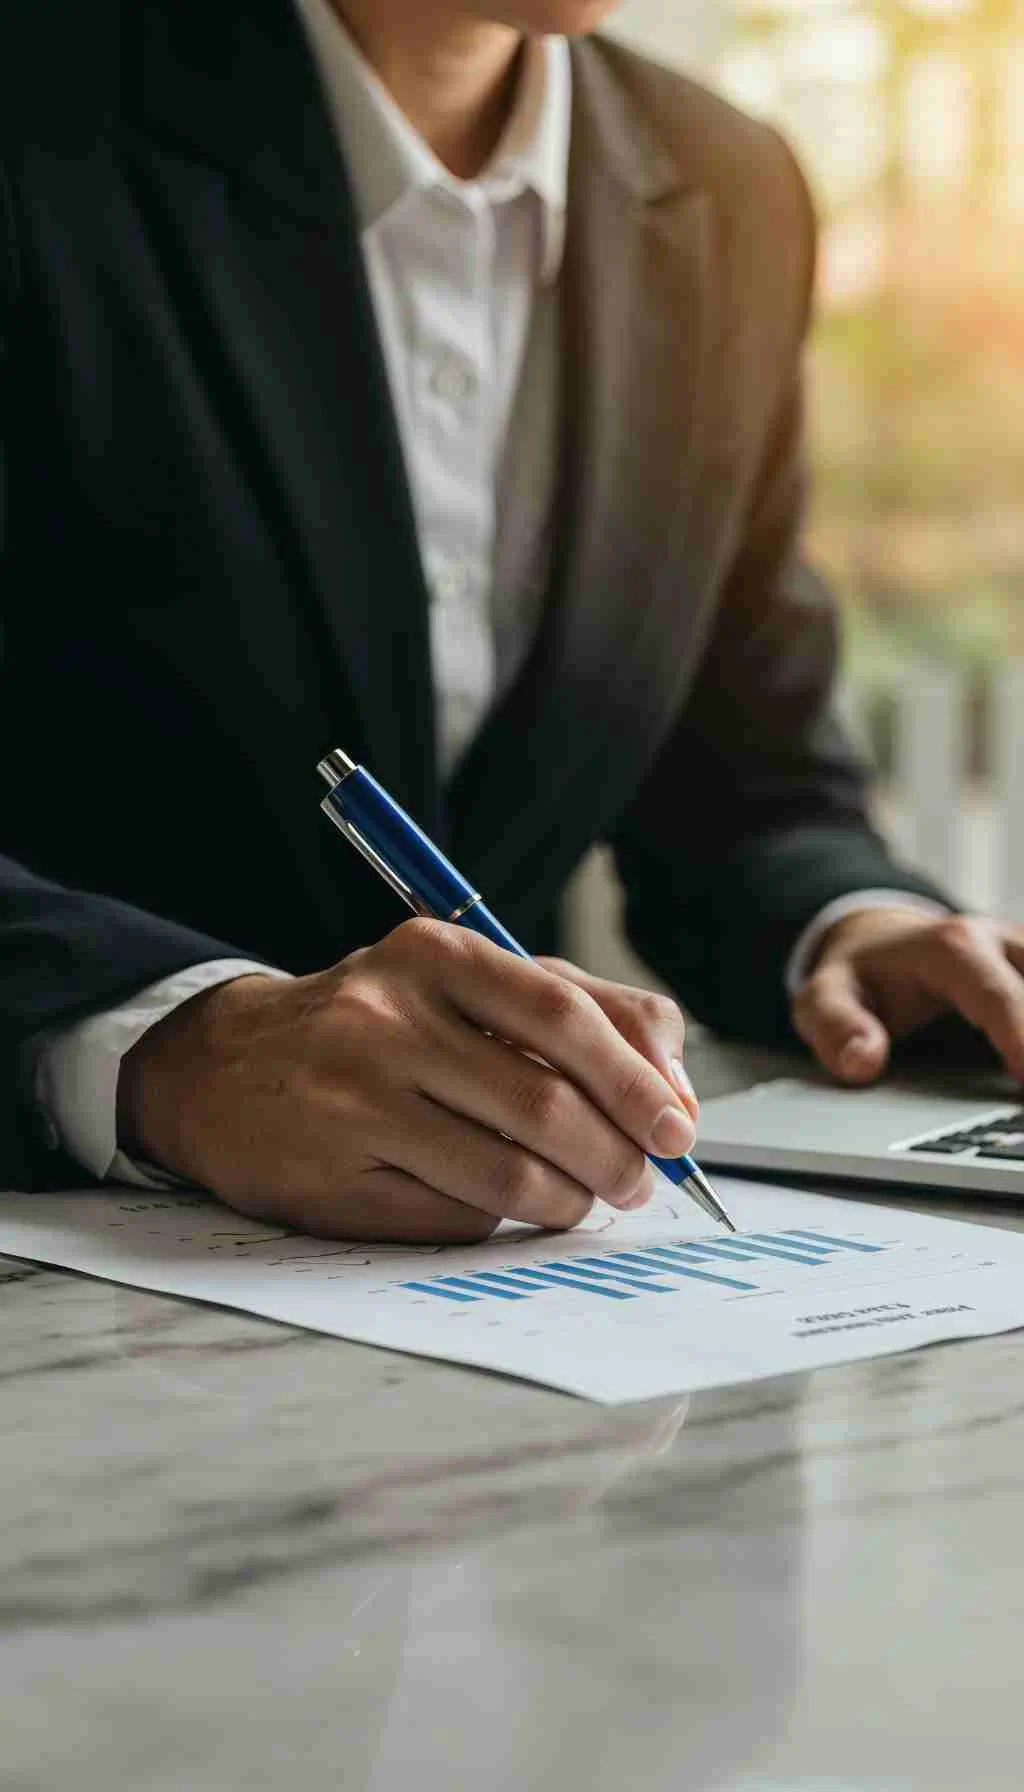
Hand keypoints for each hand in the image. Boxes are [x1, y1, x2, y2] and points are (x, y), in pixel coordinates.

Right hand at [117, 921, 697, 1242]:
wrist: (222, 1067)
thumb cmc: (376, 1024)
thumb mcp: (466, 982)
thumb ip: (583, 1013)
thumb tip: (678, 1098)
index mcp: (433, 956)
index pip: (564, 1016)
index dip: (637, 1081)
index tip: (678, 1130)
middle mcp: (386, 1020)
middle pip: (545, 1107)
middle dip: (619, 1159)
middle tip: (642, 1182)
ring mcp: (351, 1101)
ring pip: (507, 1177)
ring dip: (569, 1202)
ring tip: (583, 1200)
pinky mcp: (329, 1178)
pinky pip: (452, 1220)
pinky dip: (501, 1224)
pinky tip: (505, 1208)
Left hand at [791, 908, 1023, 1084]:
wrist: (883, 942)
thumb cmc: (860, 975)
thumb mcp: (823, 995)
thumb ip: (835, 1026)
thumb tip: (864, 1060)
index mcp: (953, 949)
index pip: (997, 994)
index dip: (1022, 1035)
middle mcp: (1003, 944)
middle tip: (1023, 1109)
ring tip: (1022, 1107)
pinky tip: (1021, 1093)